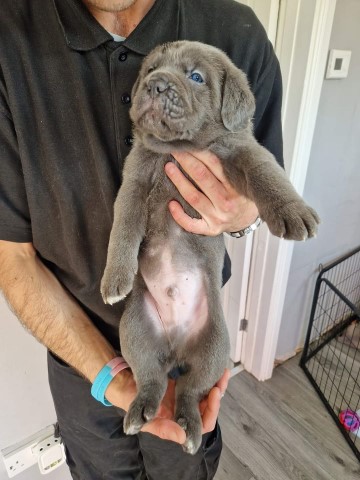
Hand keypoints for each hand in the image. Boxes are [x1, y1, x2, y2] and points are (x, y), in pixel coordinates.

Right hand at [106, 368, 230, 442]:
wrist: (123, 385)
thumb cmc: (131, 402)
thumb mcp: (143, 414)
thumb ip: (162, 428)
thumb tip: (184, 438)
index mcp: (178, 423)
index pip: (203, 424)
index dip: (211, 411)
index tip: (215, 393)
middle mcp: (183, 412)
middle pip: (209, 408)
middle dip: (217, 394)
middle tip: (222, 379)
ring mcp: (183, 398)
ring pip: (207, 395)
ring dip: (216, 384)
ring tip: (223, 372)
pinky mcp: (182, 385)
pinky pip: (200, 383)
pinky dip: (208, 377)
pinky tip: (214, 366)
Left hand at [165, 150, 258, 235]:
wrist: (248, 220)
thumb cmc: (242, 194)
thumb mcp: (243, 178)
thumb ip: (231, 163)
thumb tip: (214, 138)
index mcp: (237, 187)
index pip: (215, 165)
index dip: (199, 152)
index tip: (187, 143)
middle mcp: (227, 202)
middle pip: (202, 178)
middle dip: (187, 162)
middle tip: (174, 150)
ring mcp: (218, 217)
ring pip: (194, 197)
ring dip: (179, 181)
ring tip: (169, 167)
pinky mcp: (210, 229)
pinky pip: (192, 224)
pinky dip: (180, 216)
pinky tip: (171, 204)